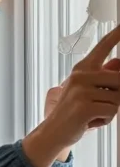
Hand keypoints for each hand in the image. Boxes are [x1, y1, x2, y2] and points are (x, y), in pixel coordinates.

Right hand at [40, 24, 119, 146]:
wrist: (54, 131)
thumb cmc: (75, 110)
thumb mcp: (89, 90)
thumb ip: (105, 76)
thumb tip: (119, 63)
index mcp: (82, 69)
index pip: (103, 47)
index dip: (116, 35)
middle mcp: (81, 75)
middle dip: (118, 95)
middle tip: (102, 104)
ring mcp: (81, 90)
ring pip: (119, 98)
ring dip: (112, 110)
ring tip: (95, 114)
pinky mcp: (84, 106)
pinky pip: (112, 111)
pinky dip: (106, 120)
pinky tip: (91, 121)